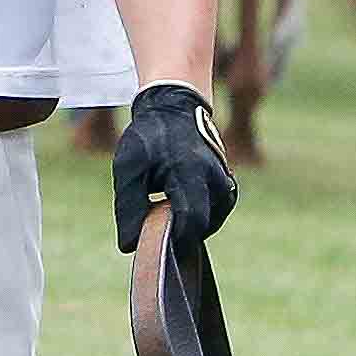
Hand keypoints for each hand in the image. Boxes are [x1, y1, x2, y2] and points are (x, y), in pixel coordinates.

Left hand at [111, 81, 234, 252]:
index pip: (192, 220)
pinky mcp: (227, 184)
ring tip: (165, 212)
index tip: (156, 248)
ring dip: (188, 225)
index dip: (174, 241)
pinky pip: (215, 212)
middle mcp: (215, 177)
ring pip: (211, 221)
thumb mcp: (128, 168)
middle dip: (179, 235)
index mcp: (190, 171)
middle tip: (156, 230)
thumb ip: (128, 206)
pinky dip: (197, 216)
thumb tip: (129, 246)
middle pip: (203, 226)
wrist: (175, 107)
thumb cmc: (149, 138)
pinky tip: (178, 208)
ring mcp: (225, 181)